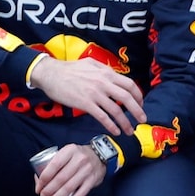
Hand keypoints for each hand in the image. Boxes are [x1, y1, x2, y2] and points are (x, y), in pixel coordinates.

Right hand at [31, 56, 146, 134]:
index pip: (130, 84)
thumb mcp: (91, 64)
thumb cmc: (70, 69)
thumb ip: (105, 70)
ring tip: (129, 130)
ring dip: (125, 122)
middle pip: (127, 98)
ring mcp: (95, 94)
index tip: (141, 104)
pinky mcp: (85, 104)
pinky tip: (115, 131)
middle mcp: (104, 83)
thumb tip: (115, 75)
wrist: (51, 74)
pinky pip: (103, 117)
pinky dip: (111, 126)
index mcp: (107, 73)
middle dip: (137, 111)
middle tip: (142, 120)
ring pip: (116, 110)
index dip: (138, 96)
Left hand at [33, 143, 104, 195]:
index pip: (54, 165)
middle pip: (61, 178)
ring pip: (69, 187)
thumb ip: (54, 163)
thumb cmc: (78, 156)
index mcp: (70, 150)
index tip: (38, 187)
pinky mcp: (92, 180)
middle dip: (49, 190)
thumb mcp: (67, 153)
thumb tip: (39, 181)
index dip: (44, 178)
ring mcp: (87, 170)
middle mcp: (79, 159)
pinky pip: (80, 194)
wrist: (100, 155)